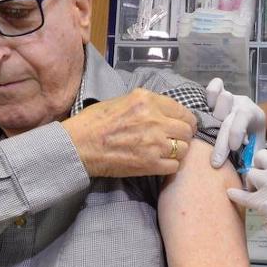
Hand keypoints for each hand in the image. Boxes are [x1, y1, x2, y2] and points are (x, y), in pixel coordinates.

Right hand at [63, 88, 196, 176]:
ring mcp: (155, 143)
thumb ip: (147, 104)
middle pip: (187, 130)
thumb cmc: (94, 121)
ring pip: (184, 148)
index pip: (182, 110)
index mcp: (147, 100)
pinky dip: (170, 165)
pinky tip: (159, 162)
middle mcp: (155, 120)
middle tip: (174, 140)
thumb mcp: (123, 100)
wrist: (79, 145)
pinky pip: (175, 166)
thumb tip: (164, 112)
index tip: (181, 125)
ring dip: (178, 151)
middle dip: (183, 135)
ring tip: (166, 152)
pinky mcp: (150, 164)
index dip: (185, 119)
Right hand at [206, 77, 265, 168]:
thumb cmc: (252, 137)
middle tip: (216, 162)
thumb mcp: (257, 148)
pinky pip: (214, 85)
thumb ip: (252, 162)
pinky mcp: (218, 93)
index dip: (236, 132)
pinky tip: (205, 106)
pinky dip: (210, 92)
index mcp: (253, 115)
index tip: (233, 148)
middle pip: (227, 117)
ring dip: (216, 110)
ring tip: (209, 127)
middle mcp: (240, 104)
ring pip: (221, 96)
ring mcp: (229, 97)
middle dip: (221, 141)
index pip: (243, 119)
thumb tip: (247, 185)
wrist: (254, 119)